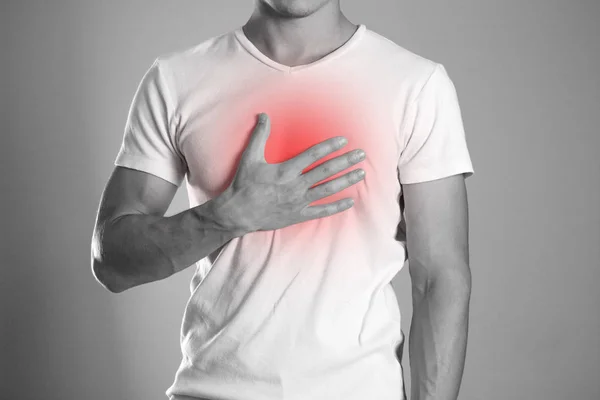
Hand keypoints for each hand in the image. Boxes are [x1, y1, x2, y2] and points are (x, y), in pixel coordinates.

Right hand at [217, 112, 365, 232]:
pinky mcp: (298, 215)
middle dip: (345, 161)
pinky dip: (337, 207)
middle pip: (326, 172)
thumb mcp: (249, 157)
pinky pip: (321, 211)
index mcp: (286, 170)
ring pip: (328, 190)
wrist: (238, 213)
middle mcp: (295, 185)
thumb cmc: (244, 184)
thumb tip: (263, 115)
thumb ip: (259, 135)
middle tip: (361, 154)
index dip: (330, 146)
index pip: (313, 155)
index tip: (343, 140)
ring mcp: (299, 201)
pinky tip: (350, 201)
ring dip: (346, 181)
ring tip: (361, 173)